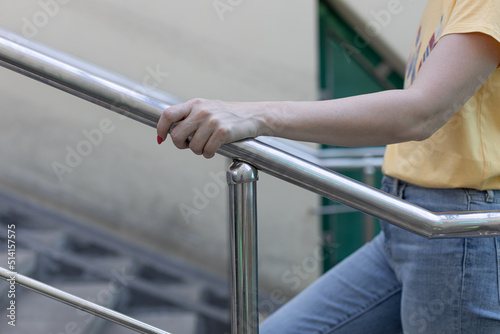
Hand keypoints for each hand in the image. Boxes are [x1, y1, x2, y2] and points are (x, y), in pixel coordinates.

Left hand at [156, 98, 271, 157]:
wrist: (254, 116)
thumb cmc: (229, 115)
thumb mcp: (207, 109)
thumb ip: (190, 116)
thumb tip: (170, 132)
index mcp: (195, 104)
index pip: (168, 115)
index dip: (161, 129)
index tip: (161, 139)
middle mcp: (201, 111)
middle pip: (177, 135)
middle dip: (181, 145)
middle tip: (189, 146)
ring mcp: (212, 121)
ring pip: (192, 147)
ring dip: (198, 151)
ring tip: (207, 146)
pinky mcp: (223, 132)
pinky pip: (207, 151)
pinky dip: (209, 154)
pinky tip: (214, 149)